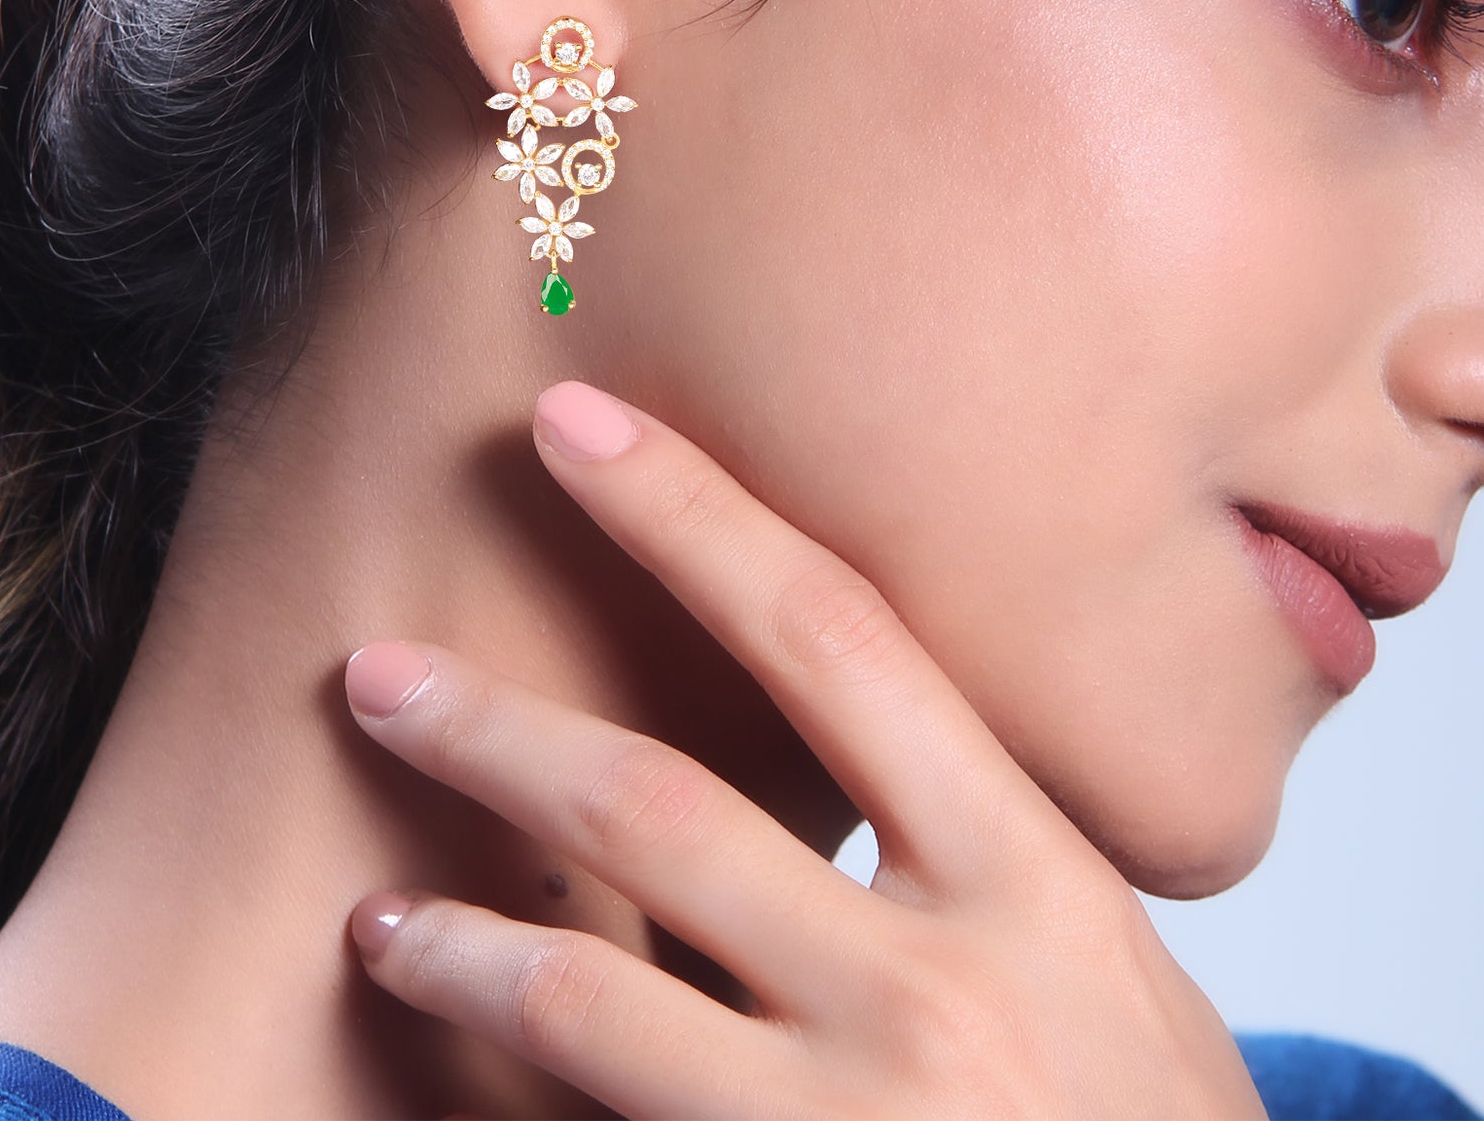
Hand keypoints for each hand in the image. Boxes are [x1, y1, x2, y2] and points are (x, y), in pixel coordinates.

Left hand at [342, 380, 1264, 1119]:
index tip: (575, 429)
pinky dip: (516, 1091)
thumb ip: (976, 852)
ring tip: (377, 916)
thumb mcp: (1105, 965)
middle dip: (497, 730)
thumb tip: (833, 744)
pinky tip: (467, 1066)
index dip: (691, 514)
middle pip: (662, 806)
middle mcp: (937, 985)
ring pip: (593, 995)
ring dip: (461, 942)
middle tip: (378, 673)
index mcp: (1031, 875)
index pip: (833, 636)